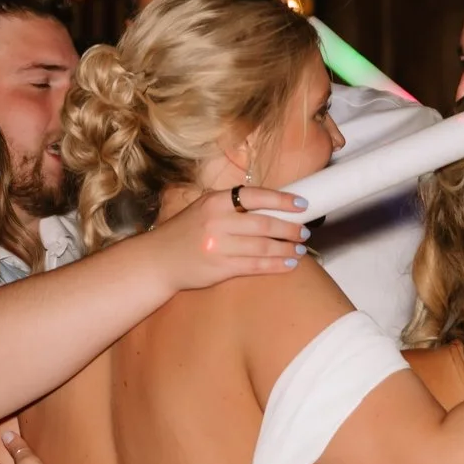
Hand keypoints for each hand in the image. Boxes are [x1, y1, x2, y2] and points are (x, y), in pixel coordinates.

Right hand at [149, 183, 311, 289]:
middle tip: (304, 231)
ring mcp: (219, 245)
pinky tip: (289, 264)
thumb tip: (272, 206)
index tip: (302, 205)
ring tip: (300, 248)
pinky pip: (256, 266)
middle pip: (265, 223)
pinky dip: (276, 265)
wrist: (159, 260)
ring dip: (287, 248)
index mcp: (215, 201)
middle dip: (290, 228)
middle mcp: (218, 221)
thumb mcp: (205, 209)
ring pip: (264, 246)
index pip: (257, 196)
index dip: (283, 200)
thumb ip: (233, 206)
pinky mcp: (220, 267)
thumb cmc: (187, 233)